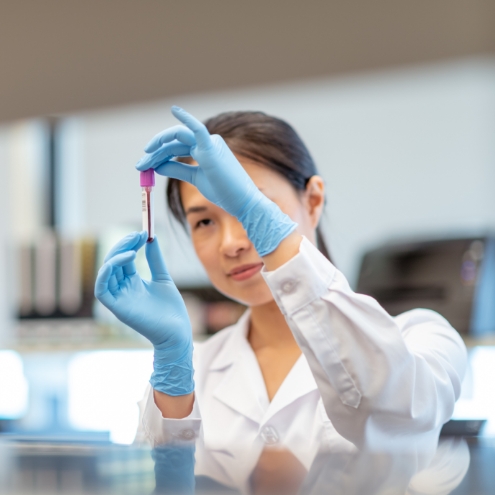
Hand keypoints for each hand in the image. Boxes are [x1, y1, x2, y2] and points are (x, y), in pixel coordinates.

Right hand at [94, 231, 193, 395]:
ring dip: (116, 255)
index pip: (124, 258)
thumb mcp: (163, 277)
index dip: (130, 244)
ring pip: (106, 272)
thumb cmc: (171, 309)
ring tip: (133, 245)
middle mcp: (122, 288)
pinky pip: (101, 289)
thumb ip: (155, 259)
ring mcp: (118, 298)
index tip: (143, 232)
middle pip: (113, 261)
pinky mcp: (116, 308)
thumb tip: (152, 238)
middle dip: (123, 245)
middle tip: (139, 234)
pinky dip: (106, 273)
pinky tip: (122, 259)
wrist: (177, 331)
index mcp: (132, 282)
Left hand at [135, 106, 295, 255]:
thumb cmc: (223, 191)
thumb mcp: (195, 178)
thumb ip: (177, 170)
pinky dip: (186, 119)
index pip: (176, 147)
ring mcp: (210, 144)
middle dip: (155, 151)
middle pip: (174, 142)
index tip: (145, 165)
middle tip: (140, 164)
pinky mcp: (212, 148)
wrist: (241, 202)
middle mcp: (207, 143)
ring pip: (178, 138)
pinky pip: (197, 129)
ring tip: (145, 158)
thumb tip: (157, 165)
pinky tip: (175, 110)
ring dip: (159, 146)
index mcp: (205, 150)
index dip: (159, 154)